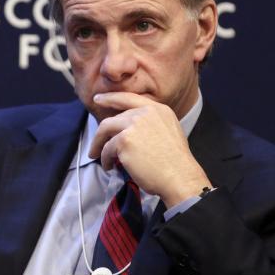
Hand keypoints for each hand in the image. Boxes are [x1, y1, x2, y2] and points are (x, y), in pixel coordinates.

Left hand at [88, 92, 211, 207]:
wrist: (179, 177)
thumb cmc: (174, 163)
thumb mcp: (168, 132)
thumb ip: (150, 125)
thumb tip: (128, 131)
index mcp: (158, 109)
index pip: (129, 98)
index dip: (111, 97)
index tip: (98, 98)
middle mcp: (145, 113)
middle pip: (114, 118)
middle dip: (101, 134)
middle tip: (95, 146)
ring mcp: (134, 125)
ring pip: (105, 130)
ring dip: (98, 145)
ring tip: (96, 156)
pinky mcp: (124, 140)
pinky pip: (107, 148)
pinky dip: (105, 159)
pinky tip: (109, 167)